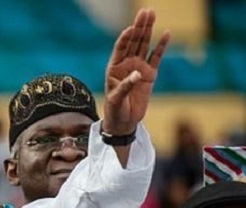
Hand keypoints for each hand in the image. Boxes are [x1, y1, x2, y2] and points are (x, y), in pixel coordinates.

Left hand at [103, 8, 168, 135]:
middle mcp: (126, 64)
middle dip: (139, 27)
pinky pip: (156, 57)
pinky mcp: (150, 74)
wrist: (124, 122)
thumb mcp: (116, 99)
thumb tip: (137, 74)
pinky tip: (166, 33)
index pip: (120, 48)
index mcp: (114, 68)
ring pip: (144, 45)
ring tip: (152, 14)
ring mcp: (138, 68)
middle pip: (134, 42)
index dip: (125, 38)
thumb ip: (125, 86)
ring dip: (148, 30)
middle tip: (146, 11)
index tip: (130, 29)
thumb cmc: (115, 110)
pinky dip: (161, 46)